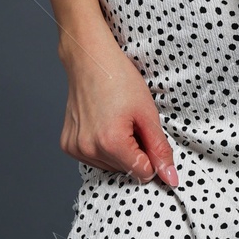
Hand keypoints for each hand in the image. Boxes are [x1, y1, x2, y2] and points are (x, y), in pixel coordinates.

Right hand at [59, 29, 177, 185]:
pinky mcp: (68, 145)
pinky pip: (94, 159)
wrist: (89, 60)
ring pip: (110, 167)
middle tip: (130, 123)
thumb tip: (171, 179)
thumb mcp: (148, 113)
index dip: (151, 155)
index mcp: (111, 142)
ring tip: (115, 122)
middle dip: (134, 152)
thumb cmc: (119, 79)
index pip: (143, 173)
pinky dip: (102, 148)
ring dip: (118, 152)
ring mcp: (76, 148)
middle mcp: (89, 149)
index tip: (145, 133)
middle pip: (125, 171)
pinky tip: (102, 125)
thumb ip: (160, 149)